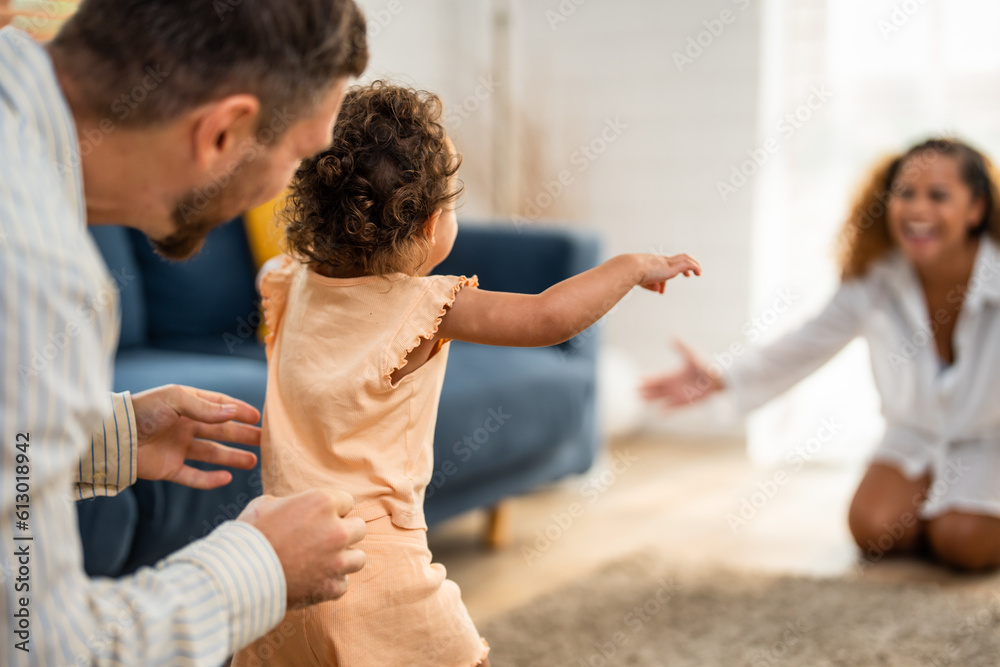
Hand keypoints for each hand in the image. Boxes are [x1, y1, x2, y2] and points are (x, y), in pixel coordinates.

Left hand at [132, 384, 260, 488]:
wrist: (112, 437)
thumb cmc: (142, 411)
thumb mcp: (175, 399)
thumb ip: (204, 407)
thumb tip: (233, 412)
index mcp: (186, 405)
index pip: (218, 406)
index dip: (238, 411)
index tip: (258, 418)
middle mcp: (184, 426)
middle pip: (220, 431)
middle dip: (242, 435)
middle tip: (264, 441)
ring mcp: (177, 448)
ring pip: (212, 454)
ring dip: (232, 457)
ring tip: (253, 461)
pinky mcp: (169, 469)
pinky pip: (193, 476)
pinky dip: (209, 479)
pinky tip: (226, 478)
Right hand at [238, 490, 366, 607]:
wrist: (238, 575)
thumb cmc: (248, 536)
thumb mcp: (265, 505)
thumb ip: (291, 502)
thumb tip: (295, 506)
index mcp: (322, 502)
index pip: (347, 501)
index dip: (332, 510)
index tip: (317, 518)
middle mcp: (336, 530)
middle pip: (359, 528)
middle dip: (343, 532)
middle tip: (322, 540)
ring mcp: (336, 561)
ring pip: (358, 557)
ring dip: (343, 559)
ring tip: (323, 561)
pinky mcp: (331, 587)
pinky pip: (343, 584)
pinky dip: (331, 583)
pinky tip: (315, 580)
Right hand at [635, 254, 700, 293]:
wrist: (633, 268)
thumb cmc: (633, 275)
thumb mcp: (642, 282)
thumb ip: (650, 285)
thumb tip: (658, 290)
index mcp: (653, 263)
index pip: (662, 267)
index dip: (664, 280)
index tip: (661, 290)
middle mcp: (662, 260)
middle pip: (677, 259)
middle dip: (684, 265)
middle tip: (688, 274)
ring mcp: (668, 262)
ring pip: (685, 258)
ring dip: (693, 264)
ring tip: (698, 272)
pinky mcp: (673, 266)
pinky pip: (688, 264)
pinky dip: (695, 267)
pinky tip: (698, 272)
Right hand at [640, 340, 723, 407]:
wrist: (719, 378)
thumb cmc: (705, 365)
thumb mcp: (692, 355)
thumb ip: (681, 347)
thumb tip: (672, 335)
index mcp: (673, 374)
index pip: (657, 377)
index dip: (647, 378)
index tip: (637, 379)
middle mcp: (674, 385)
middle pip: (656, 388)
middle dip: (645, 390)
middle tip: (634, 392)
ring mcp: (679, 394)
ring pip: (662, 398)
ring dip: (652, 400)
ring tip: (641, 401)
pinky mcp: (687, 402)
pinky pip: (675, 408)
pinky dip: (667, 411)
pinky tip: (659, 414)